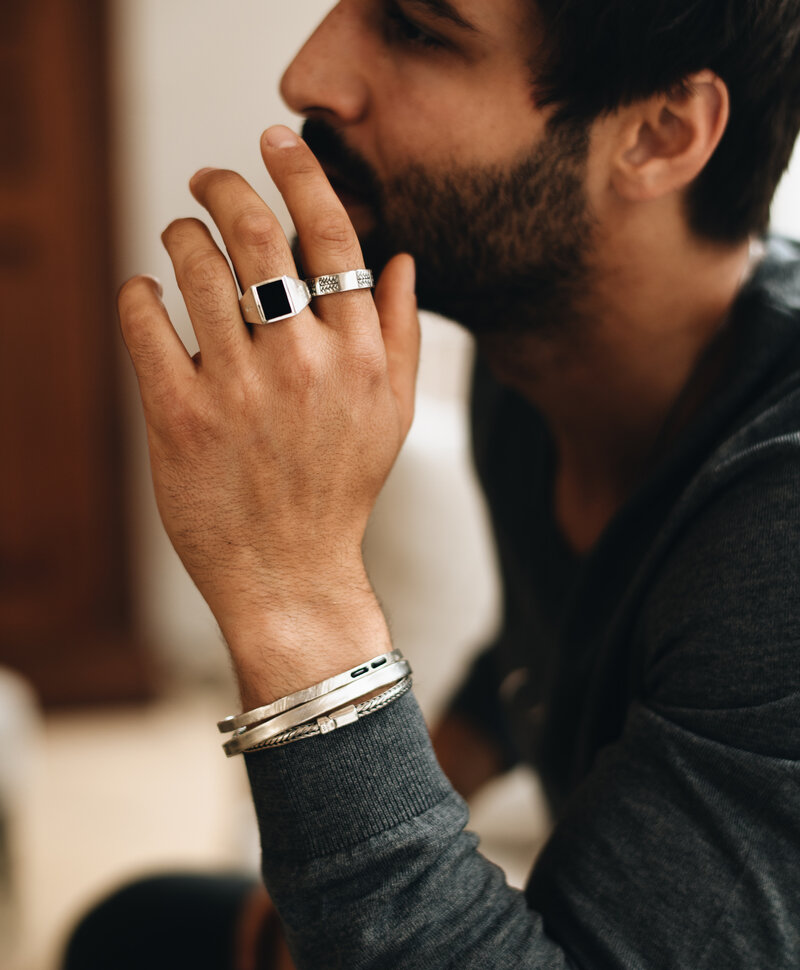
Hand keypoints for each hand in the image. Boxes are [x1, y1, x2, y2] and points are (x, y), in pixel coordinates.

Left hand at [118, 126, 418, 698]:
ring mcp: (238, 389)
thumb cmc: (340, 489)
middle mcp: (302, 364)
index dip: (301, 172)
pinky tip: (146, 293)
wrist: (289, 572)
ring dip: (179, 234)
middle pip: (256, 233)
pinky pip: (146, 322)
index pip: (331, 235)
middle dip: (224, 183)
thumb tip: (401, 257)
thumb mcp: (392, 414)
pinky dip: (138, 293)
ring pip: (196, 266)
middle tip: (208, 177)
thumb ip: (402, 332)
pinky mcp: (180, 417)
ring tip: (178, 237)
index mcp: (359, 356)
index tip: (275, 141)